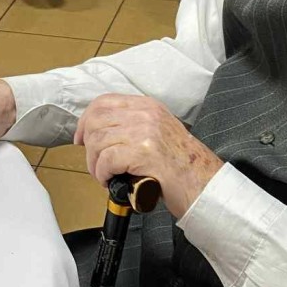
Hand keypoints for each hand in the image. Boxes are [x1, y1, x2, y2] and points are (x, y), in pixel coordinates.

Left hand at [74, 94, 222, 219]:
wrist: (205, 185)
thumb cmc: (182, 166)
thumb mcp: (158, 133)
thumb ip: (133, 126)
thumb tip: (99, 134)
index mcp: (148, 106)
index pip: (104, 101)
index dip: (86, 120)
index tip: (81, 139)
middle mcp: (146, 114)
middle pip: (96, 120)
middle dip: (88, 146)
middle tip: (96, 165)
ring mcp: (145, 131)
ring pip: (98, 141)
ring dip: (94, 164)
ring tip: (106, 176)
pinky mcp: (143, 152)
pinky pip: (106, 160)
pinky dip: (102, 174)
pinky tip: (111, 182)